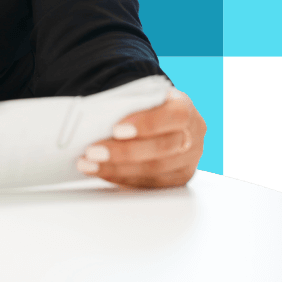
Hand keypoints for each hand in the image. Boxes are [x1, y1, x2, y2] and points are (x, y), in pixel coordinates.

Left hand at [75, 86, 204, 188]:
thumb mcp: (143, 98)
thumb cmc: (146, 107)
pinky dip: (121, 178)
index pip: (175, 116)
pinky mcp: (177, 179)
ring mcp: (187, 161)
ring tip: (88, 164)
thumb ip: (130, 105)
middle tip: (92, 151)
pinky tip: (101, 172)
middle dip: (123, 152)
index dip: (147, 124)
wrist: (159, 119)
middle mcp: (192, 136)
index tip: (116, 129)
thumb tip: (96, 118)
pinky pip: (148, 184)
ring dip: (116, 168)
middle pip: (161, 148)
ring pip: (153, 170)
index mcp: (185, 108)